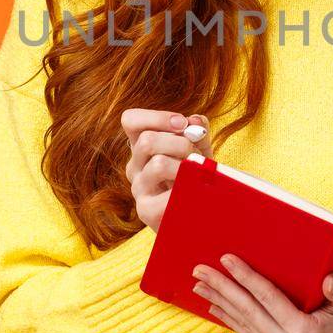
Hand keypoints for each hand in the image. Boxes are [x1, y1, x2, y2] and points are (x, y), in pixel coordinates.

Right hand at [120, 108, 212, 232]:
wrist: (202, 215)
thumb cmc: (197, 177)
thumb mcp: (199, 149)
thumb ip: (198, 132)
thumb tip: (196, 121)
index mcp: (142, 147)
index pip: (130, 120)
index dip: (156, 117)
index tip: (183, 124)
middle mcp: (135, 166)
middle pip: (147, 140)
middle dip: (180, 143)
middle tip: (197, 155)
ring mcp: (138, 189)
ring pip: (158, 164)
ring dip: (186, 166)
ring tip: (200, 175)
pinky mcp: (147, 211)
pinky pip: (168, 193)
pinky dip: (189, 188)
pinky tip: (197, 192)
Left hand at [191, 255, 332, 332]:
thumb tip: (328, 282)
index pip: (268, 300)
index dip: (246, 277)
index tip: (225, 259)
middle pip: (249, 313)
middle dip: (222, 289)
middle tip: (199, 271)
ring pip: (244, 325)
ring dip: (220, 304)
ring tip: (199, 286)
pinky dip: (230, 320)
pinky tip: (215, 307)